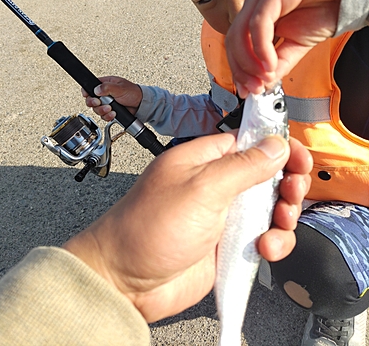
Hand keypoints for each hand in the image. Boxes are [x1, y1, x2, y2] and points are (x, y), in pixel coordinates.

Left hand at [64, 133, 311, 322]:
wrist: (125, 281)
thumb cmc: (149, 227)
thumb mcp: (201, 189)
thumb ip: (242, 167)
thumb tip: (275, 145)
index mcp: (205, 160)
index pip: (249, 142)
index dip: (277, 147)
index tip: (298, 158)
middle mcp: (216, 184)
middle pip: (265, 174)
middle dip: (286, 181)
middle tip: (292, 192)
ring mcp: (222, 215)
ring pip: (268, 207)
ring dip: (283, 214)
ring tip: (281, 222)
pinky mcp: (226, 244)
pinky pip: (262, 237)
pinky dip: (273, 242)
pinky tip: (266, 248)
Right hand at [81, 76, 142, 120]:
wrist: (141, 104)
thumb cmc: (133, 92)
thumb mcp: (120, 87)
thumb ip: (107, 87)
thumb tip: (97, 89)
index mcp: (104, 84)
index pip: (89, 87)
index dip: (87, 93)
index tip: (90, 96)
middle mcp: (103, 94)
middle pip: (90, 100)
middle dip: (95, 104)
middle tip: (100, 103)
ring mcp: (106, 103)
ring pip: (96, 110)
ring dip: (103, 111)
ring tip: (111, 108)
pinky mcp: (109, 112)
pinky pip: (103, 116)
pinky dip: (108, 116)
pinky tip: (114, 113)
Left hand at [226, 0, 344, 96]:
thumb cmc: (322, 7)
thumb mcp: (297, 46)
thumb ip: (279, 64)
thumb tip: (263, 84)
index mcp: (256, 16)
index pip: (235, 47)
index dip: (238, 71)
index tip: (247, 91)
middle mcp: (254, 5)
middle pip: (232, 41)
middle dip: (241, 70)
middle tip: (255, 89)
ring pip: (239, 33)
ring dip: (249, 62)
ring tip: (265, 77)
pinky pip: (259, 22)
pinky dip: (260, 47)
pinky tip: (270, 63)